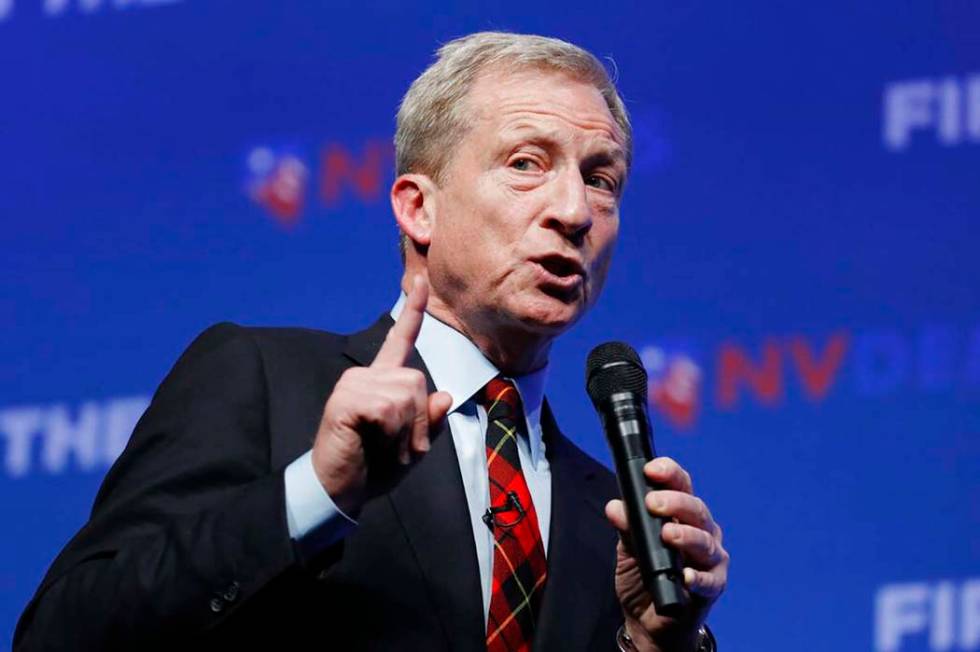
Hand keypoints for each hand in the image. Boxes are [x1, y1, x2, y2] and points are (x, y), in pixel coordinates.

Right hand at [311, 275, 452, 515]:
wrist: (340, 488)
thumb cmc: (373, 467)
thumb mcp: (412, 447)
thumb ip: (428, 422)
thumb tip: (444, 396)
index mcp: (382, 381)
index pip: (401, 340)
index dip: (413, 311)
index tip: (420, 280)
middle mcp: (366, 376)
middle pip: (417, 382)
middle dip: (417, 422)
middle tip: (395, 447)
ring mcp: (354, 384)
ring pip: (406, 396)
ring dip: (404, 433)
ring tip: (382, 447)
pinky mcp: (346, 399)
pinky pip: (388, 409)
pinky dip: (390, 434)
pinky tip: (369, 441)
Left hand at [605, 457, 727, 650]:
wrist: (648, 620)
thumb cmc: (643, 577)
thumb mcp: (629, 549)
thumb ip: (626, 527)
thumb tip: (615, 506)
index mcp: (682, 515)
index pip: (681, 486)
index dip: (669, 473)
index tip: (651, 470)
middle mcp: (701, 532)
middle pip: (696, 509)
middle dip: (675, 502)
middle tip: (653, 502)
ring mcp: (710, 559)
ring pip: (705, 542)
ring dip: (687, 536)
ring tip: (669, 534)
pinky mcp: (713, 587)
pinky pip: (710, 580)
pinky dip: (698, 578)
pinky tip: (686, 576)